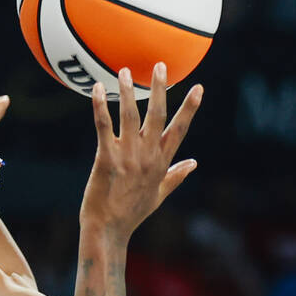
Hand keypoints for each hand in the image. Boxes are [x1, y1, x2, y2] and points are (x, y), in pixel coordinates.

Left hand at [80, 63, 201, 240]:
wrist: (108, 230)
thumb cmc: (131, 213)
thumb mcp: (159, 195)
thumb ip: (176, 176)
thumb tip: (194, 162)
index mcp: (161, 164)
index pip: (179, 130)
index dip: (189, 108)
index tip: (198, 87)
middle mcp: (147, 157)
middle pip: (157, 116)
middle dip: (160, 89)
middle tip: (160, 66)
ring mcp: (128, 158)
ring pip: (130, 116)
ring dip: (128, 91)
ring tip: (125, 71)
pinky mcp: (107, 159)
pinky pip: (104, 126)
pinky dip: (100, 105)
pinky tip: (97, 88)